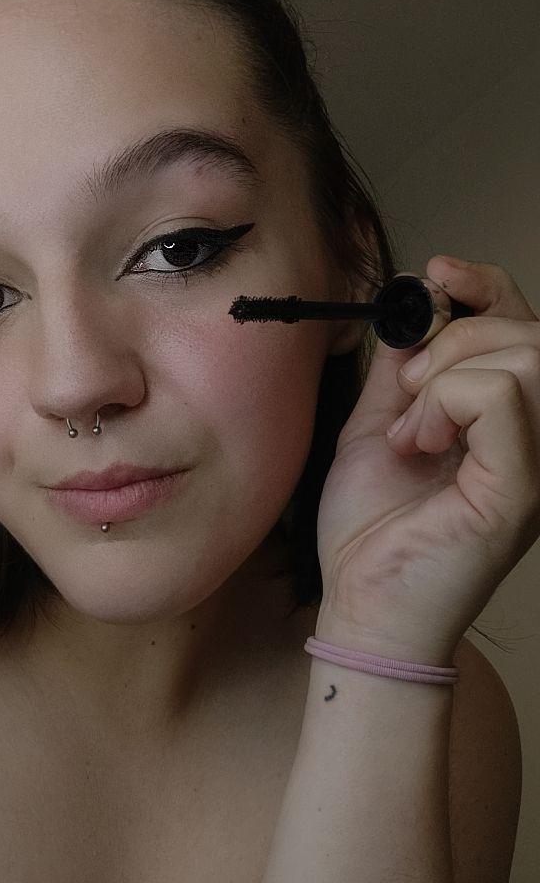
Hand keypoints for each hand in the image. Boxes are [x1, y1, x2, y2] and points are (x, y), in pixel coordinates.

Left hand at [313, 257, 539, 665]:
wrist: (360, 607)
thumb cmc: (371, 533)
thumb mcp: (378, 428)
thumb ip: (403, 372)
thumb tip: (414, 309)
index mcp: (508, 421)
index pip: (525, 326)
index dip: (485, 286)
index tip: (435, 275)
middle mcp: (536, 437)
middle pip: (530, 331)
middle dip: (453, 336)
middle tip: (406, 390)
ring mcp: (537, 463)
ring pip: (527, 355)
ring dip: (447, 373)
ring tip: (410, 427)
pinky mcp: (521, 490)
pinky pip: (505, 398)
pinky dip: (447, 402)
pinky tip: (417, 443)